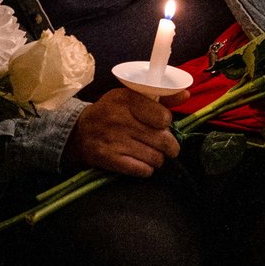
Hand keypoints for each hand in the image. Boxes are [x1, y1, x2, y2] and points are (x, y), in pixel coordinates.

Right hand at [63, 86, 188, 176]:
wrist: (78, 131)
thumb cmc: (109, 112)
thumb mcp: (129, 98)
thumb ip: (159, 97)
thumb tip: (186, 94)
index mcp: (126, 99)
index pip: (163, 117)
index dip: (165, 123)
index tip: (159, 124)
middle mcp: (120, 119)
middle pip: (164, 140)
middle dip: (169, 146)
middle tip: (164, 144)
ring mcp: (114, 140)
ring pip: (156, 158)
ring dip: (157, 158)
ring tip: (150, 153)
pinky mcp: (110, 159)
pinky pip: (143, 170)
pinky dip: (146, 169)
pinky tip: (139, 162)